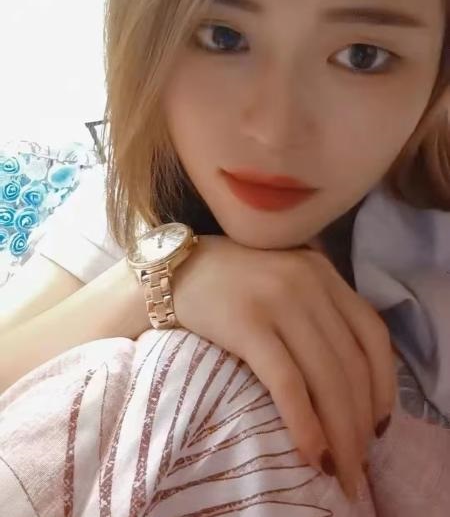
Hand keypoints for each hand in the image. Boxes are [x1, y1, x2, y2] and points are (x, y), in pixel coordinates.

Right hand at [172, 235, 396, 500]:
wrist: (173, 269)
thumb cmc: (232, 281)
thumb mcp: (287, 279)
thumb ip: (319, 308)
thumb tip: (353, 381)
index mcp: (323, 272)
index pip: (373, 333)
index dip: (385, 384)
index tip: (381, 425)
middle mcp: (308, 282)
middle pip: (352, 363)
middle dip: (361, 423)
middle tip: (359, 465)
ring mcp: (278, 300)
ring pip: (326, 377)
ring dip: (340, 433)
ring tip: (339, 469)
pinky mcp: (247, 323)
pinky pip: (287, 382)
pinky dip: (305, 422)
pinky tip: (310, 451)